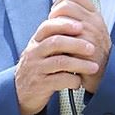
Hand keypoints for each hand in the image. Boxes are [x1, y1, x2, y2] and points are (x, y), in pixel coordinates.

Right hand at [14, 0, 110, 114]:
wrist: (21, 92)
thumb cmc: (38, 68)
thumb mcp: (42, 50)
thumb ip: (55, 38)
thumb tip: (78, 22)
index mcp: (36, 42)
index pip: (48, 26)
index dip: (64, 24)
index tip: (81, 25)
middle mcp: (34, 53)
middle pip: (55, 42)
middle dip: (76, 44)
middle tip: (92, 48)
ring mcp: (36, 69)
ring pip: (60, 62)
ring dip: (80, 64)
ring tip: (94, 67)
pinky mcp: (39, 84)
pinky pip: (59, 80)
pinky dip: (73, 80)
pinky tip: (80, 82)